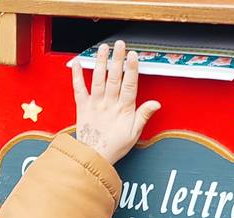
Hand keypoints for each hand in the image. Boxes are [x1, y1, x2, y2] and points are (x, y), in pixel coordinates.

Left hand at [71, 41, 160, 165]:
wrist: (93, 158)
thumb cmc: (114, 146)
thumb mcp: (134, 134)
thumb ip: (143, 116)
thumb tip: (156, 104)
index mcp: (123, 110)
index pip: (129, 86)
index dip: (131, 70)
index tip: (133, 56)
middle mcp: (108, 104)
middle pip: (114, 79)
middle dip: (117, 60)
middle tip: (119, 44)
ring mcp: (95, 105)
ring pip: (98, 80)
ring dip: (101, 63)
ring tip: (103, 48)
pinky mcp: (82, 107)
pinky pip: (79, 90)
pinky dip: (77, 76)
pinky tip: (78, 63)